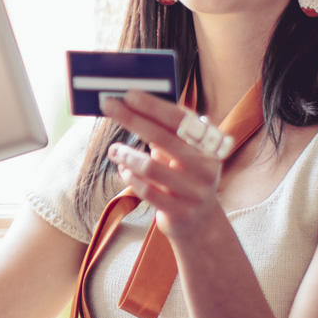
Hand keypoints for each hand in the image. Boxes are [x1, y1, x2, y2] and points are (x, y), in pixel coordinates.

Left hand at [101, 90, 233, 240]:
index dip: (154, 106)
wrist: (200, 223)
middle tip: (109, 106)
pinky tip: (124, 171)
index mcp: (208, 146)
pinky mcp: (180, 213)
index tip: (129, 94)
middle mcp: (205, 167)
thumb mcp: (184, 153)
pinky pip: (148, 192)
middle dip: (132, 119)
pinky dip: (131, 178)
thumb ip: (168, 131)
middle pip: (163, 137)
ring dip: (127, 155)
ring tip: (114, 150)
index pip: (180, 119)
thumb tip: (137, 103)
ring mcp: (194, 192)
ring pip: (151, 167)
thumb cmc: (185, 177)